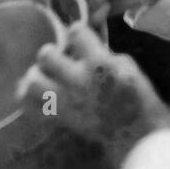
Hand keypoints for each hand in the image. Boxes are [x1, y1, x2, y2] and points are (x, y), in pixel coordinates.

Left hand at [17, 22, 169, 161]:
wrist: (137, 136)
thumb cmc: (139, 99)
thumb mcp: (130, 67)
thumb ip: (104, 54)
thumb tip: (85, 49)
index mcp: (100, 64)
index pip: (75, 32)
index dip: (77, 34)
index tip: (81, 41)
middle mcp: (78, 79)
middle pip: (45, 55)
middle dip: (51, 54)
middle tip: (59, 61)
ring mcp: (66, 100)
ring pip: (32, 82)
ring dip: (36, 77)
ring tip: (44, 78)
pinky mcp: (60, 118)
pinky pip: (31, 107)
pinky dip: (30, 101)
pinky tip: (40, 96)